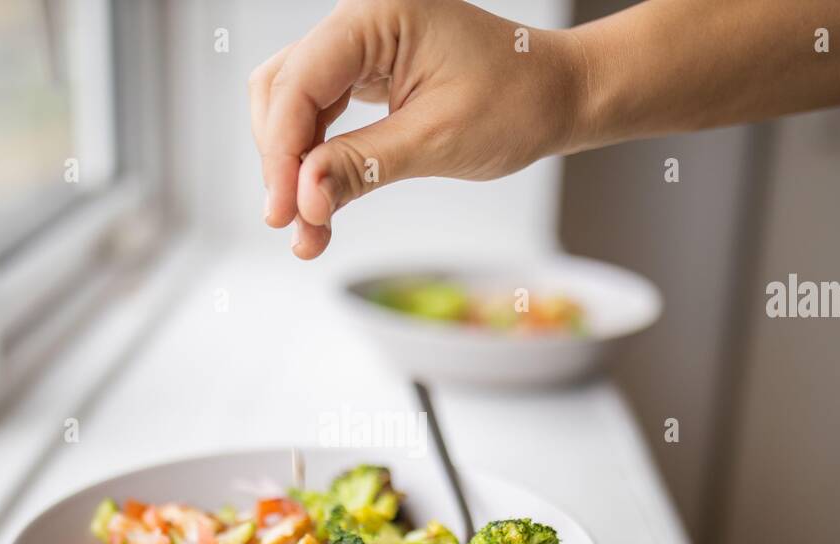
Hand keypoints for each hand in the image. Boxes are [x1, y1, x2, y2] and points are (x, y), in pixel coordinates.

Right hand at [250, 0, 584, 258]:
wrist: (557, 94)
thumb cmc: (517, 102)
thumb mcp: (436, 141)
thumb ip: (362, 167)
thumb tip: (305, 200)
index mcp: (379, 14)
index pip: (300, 83)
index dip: (282, 152)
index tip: (285, 212)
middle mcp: (361, 19)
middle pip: (282, 91)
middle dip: (283, 162)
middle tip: (295, 225)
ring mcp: (360, 43)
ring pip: (291, 104)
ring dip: (294, 167)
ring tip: (307, 227)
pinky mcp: (364, 70)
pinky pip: (319, 112)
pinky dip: (316, 160)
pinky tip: (320, 202)